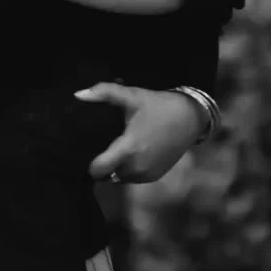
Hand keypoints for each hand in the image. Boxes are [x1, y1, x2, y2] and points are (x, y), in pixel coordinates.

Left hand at [75, 82, 208, 183]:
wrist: (191, 118)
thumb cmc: (159, 105)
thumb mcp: (132, 95)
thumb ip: (104, 93)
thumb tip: (78, 95)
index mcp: (129, 149)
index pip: (98, 169)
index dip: (90, 163)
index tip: (88, 151)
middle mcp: (137, 167)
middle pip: (106, 173)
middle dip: (103, 161)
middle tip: (103, 144)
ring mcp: (147, 174)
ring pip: (118, 176)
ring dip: (116, 166)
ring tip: (117, 147)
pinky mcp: (155, 176)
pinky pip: (131, 177)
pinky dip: (128, 169)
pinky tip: (130, 153)